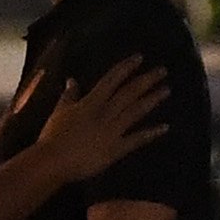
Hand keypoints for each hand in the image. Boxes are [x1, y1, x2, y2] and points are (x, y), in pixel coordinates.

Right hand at [35, 58, 170, 180]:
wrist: (54, 161)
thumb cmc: (53, 136)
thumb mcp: (60, 111)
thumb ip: (69, 95)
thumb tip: (72, 80)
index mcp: (91, 102)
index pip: (111, 80)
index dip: (126, 68)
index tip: (140, 58)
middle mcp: (105, 113)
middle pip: (129, 93)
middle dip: (146, 80)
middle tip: (163, 71)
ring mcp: (112, 131)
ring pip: (135, 111)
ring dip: (152, 100)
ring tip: (166, 90)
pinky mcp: (116, 149)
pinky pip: (136, 140)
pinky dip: (151, 133)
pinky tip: (165, 127)